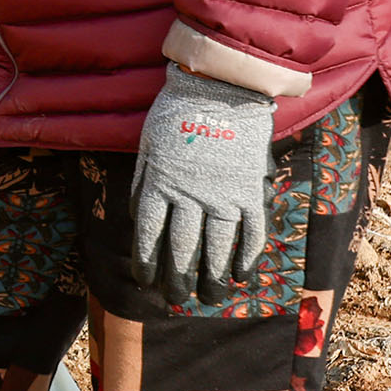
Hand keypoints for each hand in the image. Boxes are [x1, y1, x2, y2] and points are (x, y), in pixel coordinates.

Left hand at [129, 67, 276, 303]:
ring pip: (218, 247)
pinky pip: (252, 232)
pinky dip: (248, 256)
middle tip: (177, 300)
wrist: (219, 90)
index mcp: (160, 184)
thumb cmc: (175, 115)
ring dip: (213, 276)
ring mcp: (223, 195)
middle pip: (183, 247)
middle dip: (178, 277)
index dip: (147, 261)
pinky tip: (243, 275)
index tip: (146, 282)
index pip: (149, 234)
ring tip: (210, 297)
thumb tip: (139, 217)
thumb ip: (144, 182)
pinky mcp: (250, 191)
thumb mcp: (147, 146)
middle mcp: (190, 196)